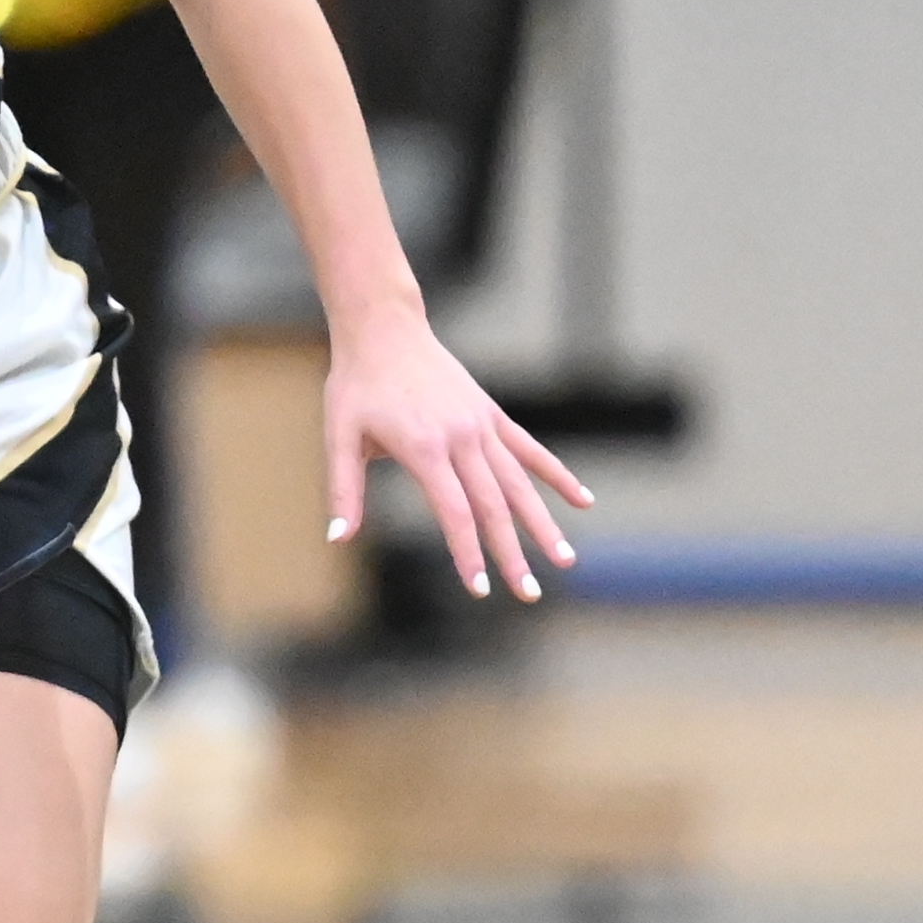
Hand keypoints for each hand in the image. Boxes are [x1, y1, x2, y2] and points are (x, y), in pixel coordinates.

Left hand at [325, 314, 592, 601]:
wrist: (384, 328)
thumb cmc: (356, 384)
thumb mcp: (339, 436)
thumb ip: (344, 490)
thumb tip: (338, 539)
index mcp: (425, 448)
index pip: (455, 512)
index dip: (468, 552)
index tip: (480, 588)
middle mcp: (462, 438)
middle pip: (494, 506)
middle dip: (512, 553)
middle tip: (528, 594)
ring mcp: (481, 424)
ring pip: (519, 483)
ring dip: (543, 523)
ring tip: (565, 560)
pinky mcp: (490, 413)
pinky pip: (529, 449)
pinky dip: (556, 475)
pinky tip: (583, 500)